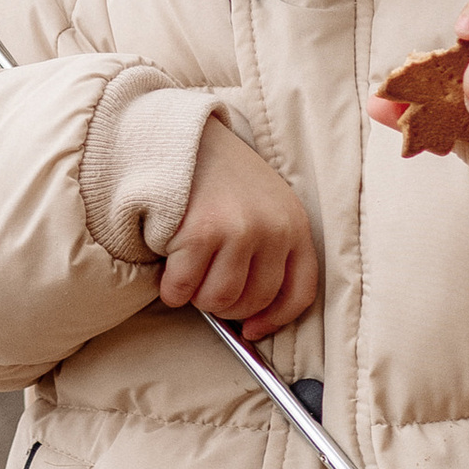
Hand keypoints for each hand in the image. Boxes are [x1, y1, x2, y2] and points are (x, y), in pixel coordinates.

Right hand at [156, 118, 320, 335]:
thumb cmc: (219, 178)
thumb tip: (251, 320)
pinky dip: (171, 288)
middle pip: (253, 302)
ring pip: (219, 301)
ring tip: (188, 270)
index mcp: (295, 225)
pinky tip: (169, 266)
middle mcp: (274, 229)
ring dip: (196, 296)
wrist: (179, 138)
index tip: (252, 330)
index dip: (274, 320)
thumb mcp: (263, 206)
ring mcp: (239, 230)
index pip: (299, 293)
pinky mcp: (202, 233)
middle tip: (205, 283)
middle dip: (224, 304)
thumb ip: (267, 252)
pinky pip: (184, 288)